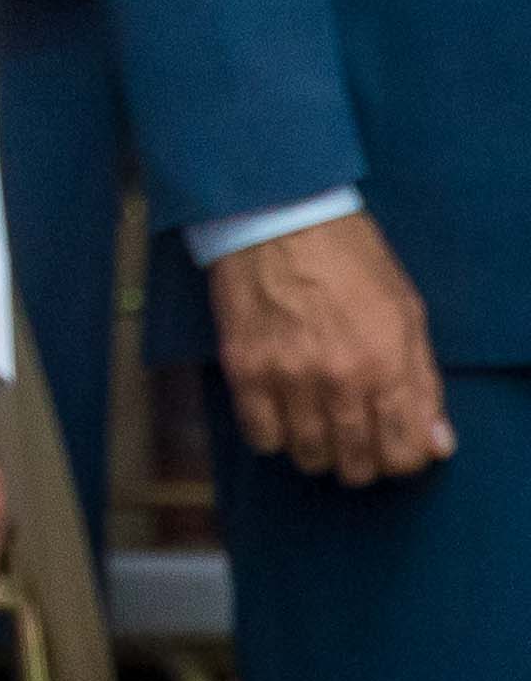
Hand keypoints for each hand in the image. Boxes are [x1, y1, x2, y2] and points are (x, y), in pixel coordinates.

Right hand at [211, 210, 455, 485]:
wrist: (276, 216)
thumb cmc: (350, 259)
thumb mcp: (407, 312)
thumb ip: (424, 382)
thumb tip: (437, 443)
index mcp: (387, 364)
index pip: (403, 453)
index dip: (401, 461)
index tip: (392, 448)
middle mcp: (339, 379)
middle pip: (355, 462)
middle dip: (360, 464)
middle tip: (354, 447)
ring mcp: (288, 377)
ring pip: (307, 454)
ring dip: (317, 453)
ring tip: (316, 432)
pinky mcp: (244, 369)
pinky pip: (260, 435)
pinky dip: (272, 437)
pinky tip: (279, 417)